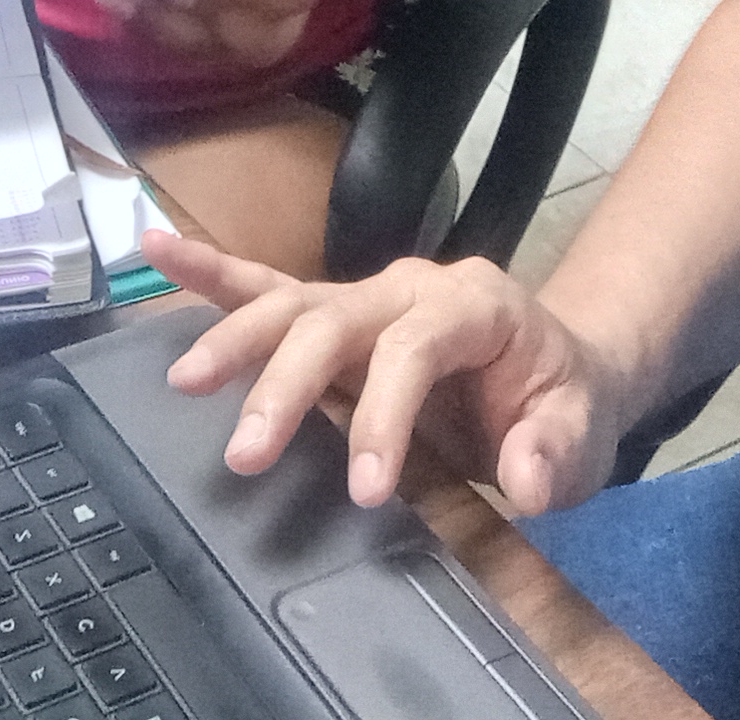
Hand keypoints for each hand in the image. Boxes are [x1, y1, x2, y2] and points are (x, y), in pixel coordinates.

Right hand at [145, 231, 627, 516]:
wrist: (558, 370)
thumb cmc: (562, 401)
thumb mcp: (583, 433)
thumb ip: (556, 450)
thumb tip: (523, 478)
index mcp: (473, 305)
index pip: (415, 347)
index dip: (384, 415)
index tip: (364, 490)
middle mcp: (410, 286)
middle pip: (335, 319)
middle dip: (286, 384)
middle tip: (246, 455)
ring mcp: (368, 295)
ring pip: (291, 303)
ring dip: (234, 338)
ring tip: (182, 379)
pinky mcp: (337, 316)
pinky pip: (269, 286)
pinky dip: (212, 273)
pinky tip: (156, 249)